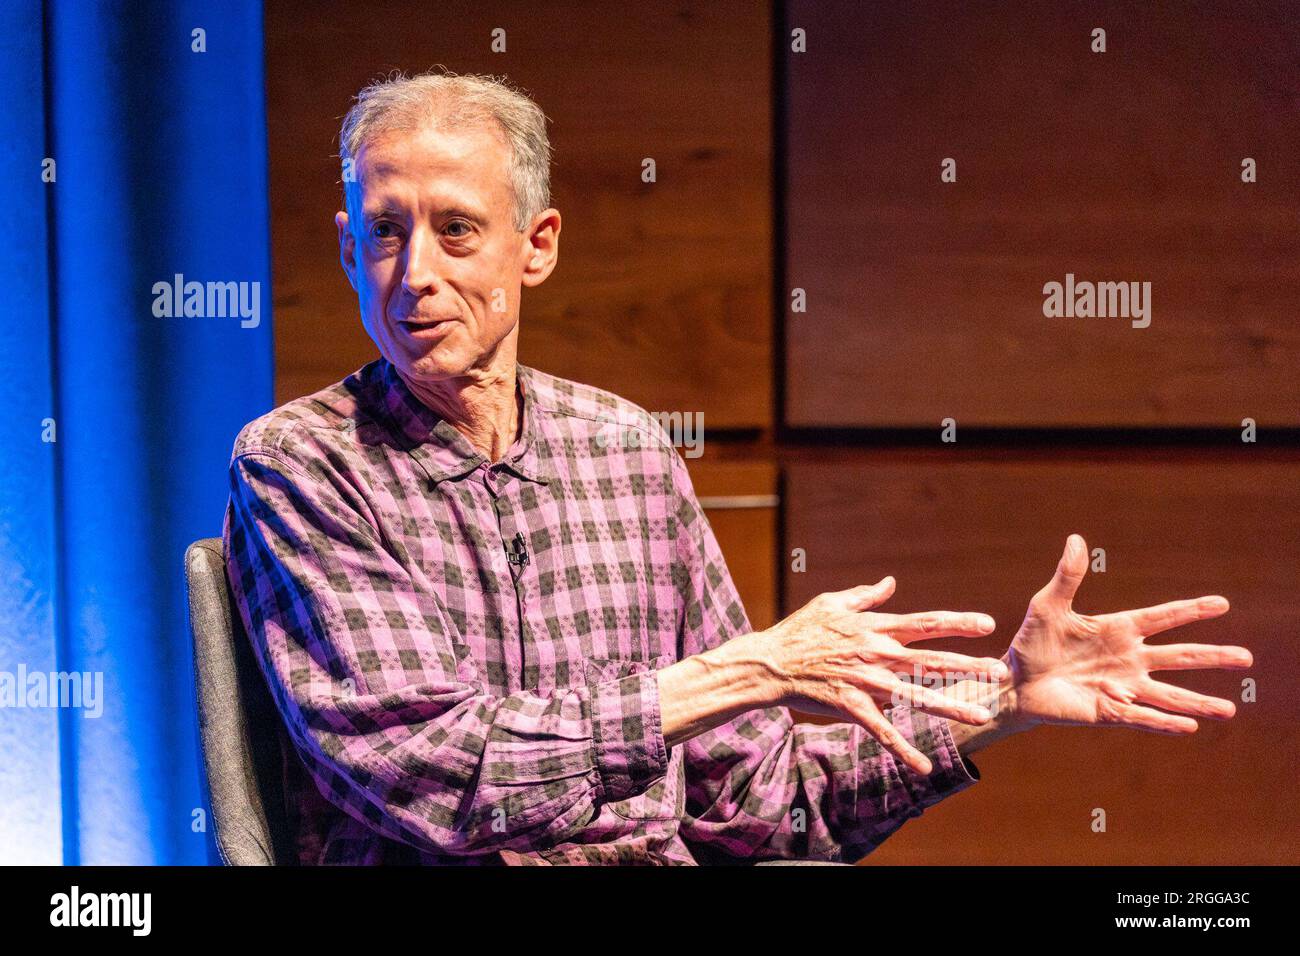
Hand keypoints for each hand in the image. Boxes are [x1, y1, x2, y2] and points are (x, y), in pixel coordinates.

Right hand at [758, 577, 1008, 773]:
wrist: (770, 662)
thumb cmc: (801, 629)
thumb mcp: (832, 602)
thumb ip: (866, 595)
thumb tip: (891, 582)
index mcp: (876, 628)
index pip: (925, 623)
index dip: (958, 624)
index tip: (988, 624)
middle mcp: (877, 654)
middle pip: (931, 660)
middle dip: (968, 666)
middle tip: (1000, 672)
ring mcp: (866, 682)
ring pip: (916, 697)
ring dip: (951, 707)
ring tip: (982, 716)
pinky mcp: (851, 707)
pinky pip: (882, 732)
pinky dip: (904, 750)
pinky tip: (924, 767)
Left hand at [1002, 534, 1251, 732]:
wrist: (1013, 682)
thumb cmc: (1031, 642)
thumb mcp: (1047, 606)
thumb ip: (1068, 577)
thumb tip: (1077, 539)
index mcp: (1117, 630)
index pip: (1161, 618)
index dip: (1190, 610)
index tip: (1222, 604)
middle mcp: (1127, 659)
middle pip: (1178, 657)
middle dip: (1211, 656)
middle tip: (1246, 658)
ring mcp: (1121, 687)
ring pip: (1168, 694)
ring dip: (1198, 702)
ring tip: (1229, 710)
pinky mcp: (1108, 712)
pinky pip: (1141, 718)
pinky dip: (1164, 723)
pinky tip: (1190, 727)